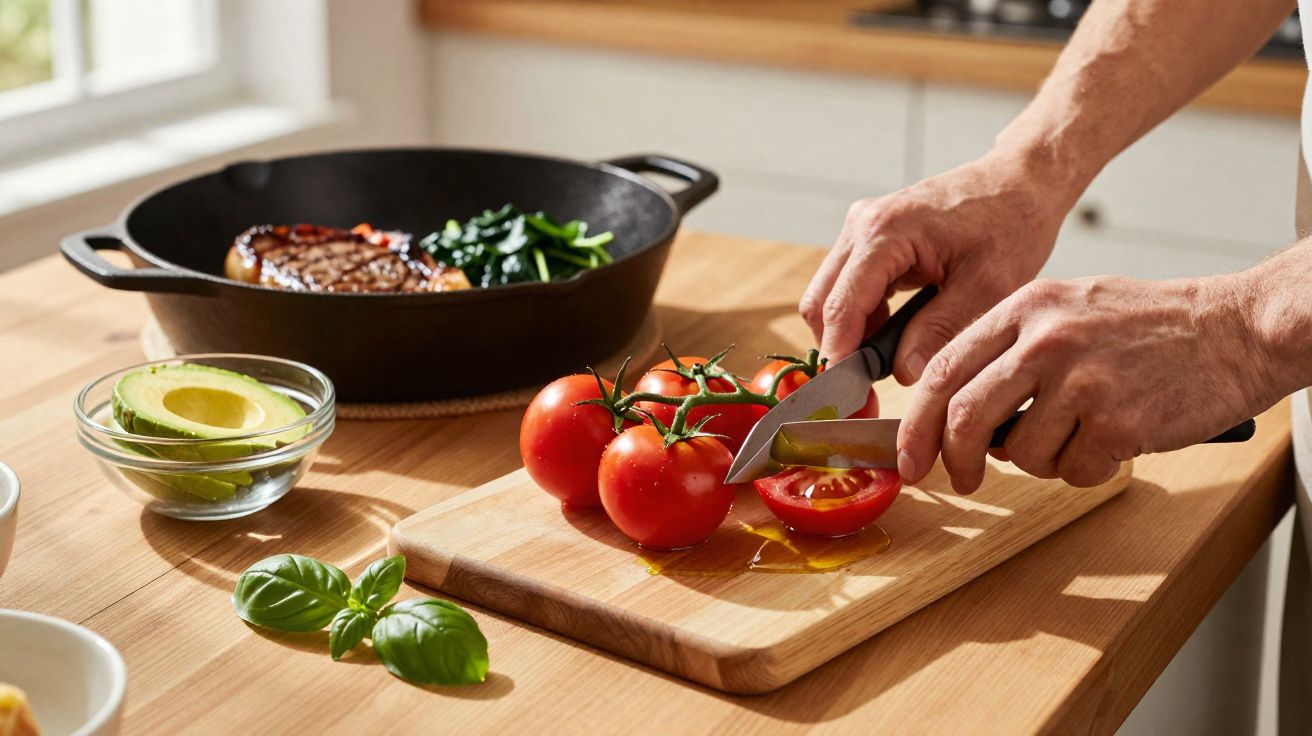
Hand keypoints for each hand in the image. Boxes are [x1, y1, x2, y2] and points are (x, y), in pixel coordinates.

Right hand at [799, 153, 1068, 381]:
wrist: (1020, 183)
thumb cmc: (1011, 223)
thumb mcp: (988, 285)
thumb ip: (941, 330)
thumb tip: (902, 373)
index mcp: (886, 231)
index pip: (840, 305)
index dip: (840, 358)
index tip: (849, 400)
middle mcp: (862, 225)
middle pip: (820, 304)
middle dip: (838, 352)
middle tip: (866, 395)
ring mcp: (861, 229)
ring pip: (828, 298)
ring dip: (850, 336)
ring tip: (888, 366)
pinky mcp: (868, 239)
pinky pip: (848, 288)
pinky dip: (862, 319)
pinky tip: (896, 336)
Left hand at [896, 274, 1283, 492]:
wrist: (1233, 329)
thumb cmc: (1149, 326)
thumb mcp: (1067, 310)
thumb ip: (1009, 351)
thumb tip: (955, 412)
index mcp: (1025, 308)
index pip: (942, 370)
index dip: (916, 423)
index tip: (908, 456)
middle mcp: (1046, 339)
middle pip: (964, 416)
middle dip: (953, 459)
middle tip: (961, 480)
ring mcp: (1081, 379)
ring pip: (1019, 452)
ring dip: (1042, 460)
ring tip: (1080, 433)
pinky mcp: (1116, 419)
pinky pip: (1073, 470)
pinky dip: (1087, 469)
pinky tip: (1115, 439)